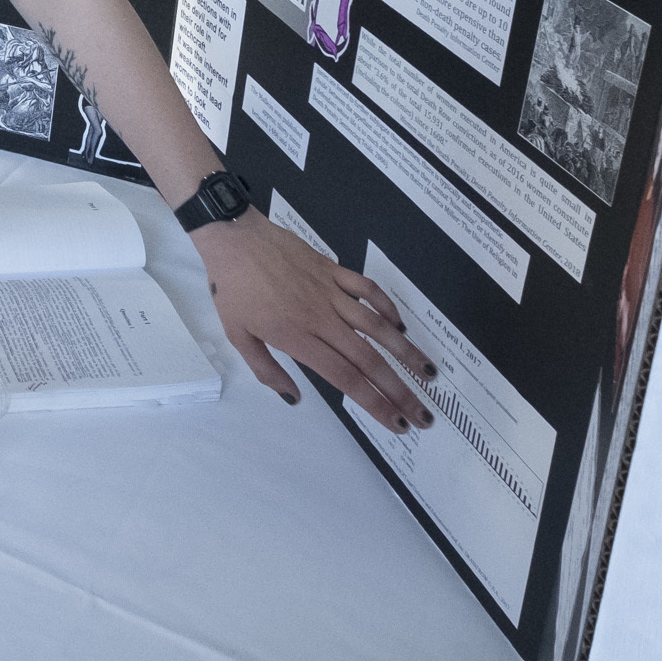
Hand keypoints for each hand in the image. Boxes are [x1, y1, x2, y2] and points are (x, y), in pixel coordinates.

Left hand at [196, 213, 437, 430]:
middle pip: (369, 360)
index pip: (345, 378)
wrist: (234, 238)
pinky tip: (400, 326)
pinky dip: (388, 307)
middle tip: (423, 414)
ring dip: (406, 352)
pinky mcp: (334, 270)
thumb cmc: (232, 288)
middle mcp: (321, 317)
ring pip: (378, 326)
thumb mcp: (237, 336)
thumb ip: (266, 370)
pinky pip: (368, 289)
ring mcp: (331, 292)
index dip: (374, 403)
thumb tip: (293, 398)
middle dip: (399, 390)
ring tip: (429, 373)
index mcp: (298, 337)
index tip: (397, 422)